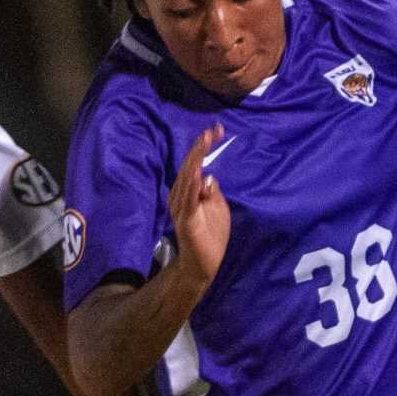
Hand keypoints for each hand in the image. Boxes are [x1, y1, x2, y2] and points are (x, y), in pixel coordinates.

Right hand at [168, 124, 232, 285]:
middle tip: (212, 130)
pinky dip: (192, 185)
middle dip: (200, 148)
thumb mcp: (217, 207)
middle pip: (189, 167)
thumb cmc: (210, 236)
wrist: (203, 265)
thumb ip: (211, 191)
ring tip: (204, 142)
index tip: (216, 130)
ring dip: (195, 160)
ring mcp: (181, 209)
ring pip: (187, 179)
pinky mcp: (186, 221)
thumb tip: (208, 173)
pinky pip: (189, 200)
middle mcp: (180, 197)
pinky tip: (197, 171)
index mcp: (187, 192)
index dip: (203, 147)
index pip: (194, 164)